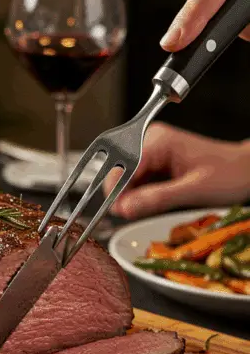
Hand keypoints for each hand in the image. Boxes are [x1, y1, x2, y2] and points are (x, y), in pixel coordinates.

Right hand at [104, 122, 249, 219]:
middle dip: (126, 196)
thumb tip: (124, 208)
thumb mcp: (193, 190)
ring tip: (157, 207)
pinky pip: (138, 184)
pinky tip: (158, 202)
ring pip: (127, 181)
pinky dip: (143, 197)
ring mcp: (152, 153)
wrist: (246, 172)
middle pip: (120, 173)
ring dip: (135, 198)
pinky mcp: (156, 164)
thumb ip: (157, 198)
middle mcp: (150, 142)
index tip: (121, 212)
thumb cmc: (229, 175)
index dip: (117, 191)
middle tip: (142, 213)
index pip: (121, 165)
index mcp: (157, 140)